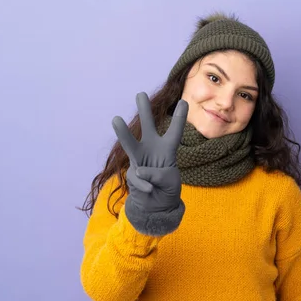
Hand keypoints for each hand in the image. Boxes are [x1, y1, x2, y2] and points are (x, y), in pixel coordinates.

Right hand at [111, 92, 187, 234]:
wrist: (154, 205)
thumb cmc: (167, 189)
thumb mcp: (170, 182)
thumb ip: (158, 176)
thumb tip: (140, 171)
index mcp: (167, 149)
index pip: (174, 132)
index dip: (179, 119)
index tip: (184, 102)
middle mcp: (152, 149)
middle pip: (148, 127)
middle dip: (144, 110)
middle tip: (140, 94)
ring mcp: (139, 160)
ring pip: (131, 144)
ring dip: (123, 132)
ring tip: (116, 119)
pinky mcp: (132, 173)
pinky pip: (138, 177)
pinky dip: (145, 186)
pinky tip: (150, 191)